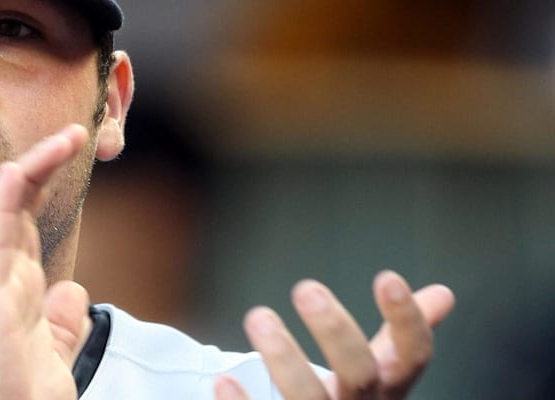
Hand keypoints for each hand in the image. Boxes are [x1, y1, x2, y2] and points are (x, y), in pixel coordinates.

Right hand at [0, 124, 92, 399]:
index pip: (24, 222)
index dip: (44, 183)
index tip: (72, 150)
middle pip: (13, 206)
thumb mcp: (54, 356)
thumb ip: (61, 323)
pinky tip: (18, 170)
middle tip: (75, 132)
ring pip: (1, 211)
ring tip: (63, 139)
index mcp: (9, 291)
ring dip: (32, 169)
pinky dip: (2, 202)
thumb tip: (74, 290)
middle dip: (42, 164)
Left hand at [214, 271, 454, 399]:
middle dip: (336, 332)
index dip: (407, 321)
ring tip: (258, 316)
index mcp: (388, 392)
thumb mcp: (385, 378)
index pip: (412, 358)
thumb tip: (443, 293)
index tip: (387, 277)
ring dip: (285, 360)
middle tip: (305, 287)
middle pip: (359, 375)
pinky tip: (223, 383)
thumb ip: (402, 338)